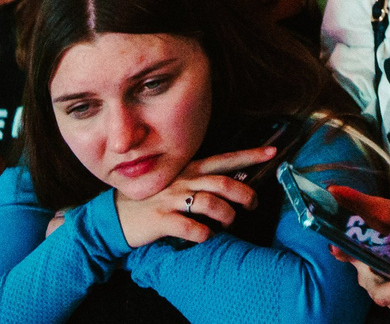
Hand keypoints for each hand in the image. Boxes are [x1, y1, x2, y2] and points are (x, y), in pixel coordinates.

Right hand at [111, 145, 274, 247]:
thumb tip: (234, 186)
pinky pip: (188, 226)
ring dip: (226, 214)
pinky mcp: (161, 219)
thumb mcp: (177, 184)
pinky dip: (202, 233)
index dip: (249, 155)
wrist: (117, 216)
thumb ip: (201, 182)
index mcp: (189, 170)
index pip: (224, 159)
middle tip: (254, 204)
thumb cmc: (153, 200)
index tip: (272, 152)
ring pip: (208, 203)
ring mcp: (171, 199)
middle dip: (244, 193)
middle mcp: (182, 181)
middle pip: (222, 182)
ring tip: (230, 223)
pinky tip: (206, 237)